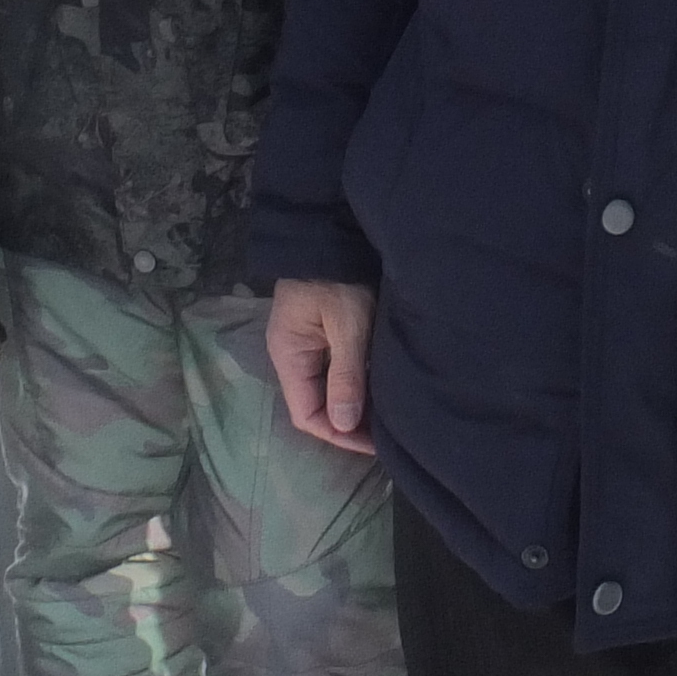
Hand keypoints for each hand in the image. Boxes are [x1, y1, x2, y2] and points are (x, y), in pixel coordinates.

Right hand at [268, 279, 378, 453]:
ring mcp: (307, 343)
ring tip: (387, 416)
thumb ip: (345, 376)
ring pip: (329, 389)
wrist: (332, 232)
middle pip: (317, 404)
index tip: (375, 443)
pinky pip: (336, 370)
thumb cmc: (338, 279)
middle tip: (387, 433)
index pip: (307, 414)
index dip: (339, 434)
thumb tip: (344, 426)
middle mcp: (293, 354)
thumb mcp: (347, 326)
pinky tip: (380, 389)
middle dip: (349, 423)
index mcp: (289, 356)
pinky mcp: (323, 332)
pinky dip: (357, 383)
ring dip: (355, 404)